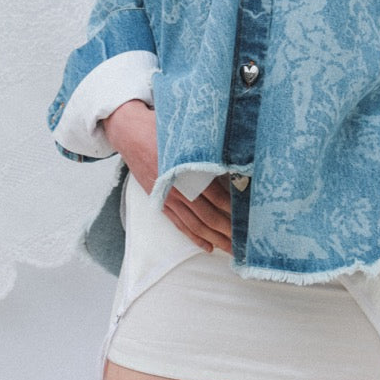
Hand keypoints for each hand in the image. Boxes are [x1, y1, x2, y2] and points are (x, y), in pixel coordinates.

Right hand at [102, 100, 231, 253]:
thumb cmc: (160, 130)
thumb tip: (233, 160)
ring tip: (230, 249)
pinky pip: (179, 224)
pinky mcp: (160, 202)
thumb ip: (206, 149)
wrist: (131, 134)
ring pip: (195, 225)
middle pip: (208, 216)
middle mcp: (177, 189)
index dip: (232, 208)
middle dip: (228, 231)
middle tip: (244, 243)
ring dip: (214, 239)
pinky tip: (208, 246)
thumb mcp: (185, 136)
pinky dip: (194, 237)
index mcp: (186, 171)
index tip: (248, 217)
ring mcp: (168, 198)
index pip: (216, 195)